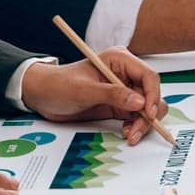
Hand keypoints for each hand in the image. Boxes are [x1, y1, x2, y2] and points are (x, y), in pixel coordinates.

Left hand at [21, 47, 166, 144]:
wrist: (43, 96)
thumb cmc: (58, 85)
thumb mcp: (84, 90)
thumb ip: (112, 95)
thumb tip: (139, 103)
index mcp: (120, 60)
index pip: (148, 76)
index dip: (152, 95)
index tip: (148, 113)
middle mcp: (126, 74)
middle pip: (151, 94)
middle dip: (148, 114)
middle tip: (136, 130)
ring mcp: (124, 91)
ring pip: (147, 108)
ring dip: (143, 123)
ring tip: (130, 135)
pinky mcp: (120, 105)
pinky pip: (138, 117)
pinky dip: (136, 127)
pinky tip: (126, 133)